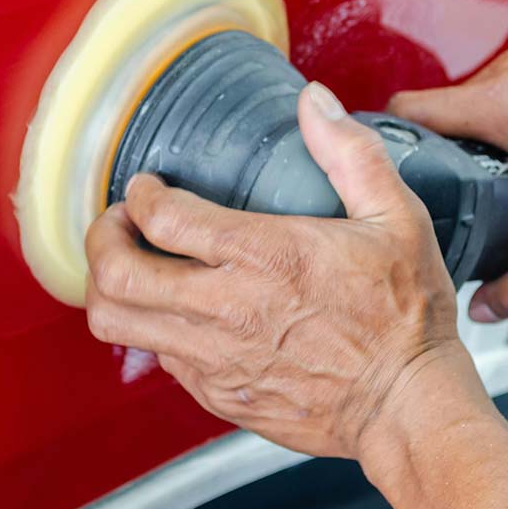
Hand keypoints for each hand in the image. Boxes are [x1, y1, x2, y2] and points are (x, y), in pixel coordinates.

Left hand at [84, 82, 463, 458]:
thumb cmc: (404, 316)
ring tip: (134, 266)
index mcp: (266, 255)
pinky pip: (157, 358)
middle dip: (101, 237)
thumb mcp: (396, 218)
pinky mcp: (219, 395)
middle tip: (120, 223)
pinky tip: (183, 313)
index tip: (147, 187)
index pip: (162, 216)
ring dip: (111, 287)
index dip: (140, 193)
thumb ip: (351, 153)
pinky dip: (153, 328)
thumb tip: (315, 102)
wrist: (406, 406)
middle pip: (115, 273)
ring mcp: (217, 359)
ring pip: (118, 323)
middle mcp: (228, 309)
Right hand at [389, 48, 507, 320]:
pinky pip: (493, 102)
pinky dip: (485, 131)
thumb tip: (484, 307)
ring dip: (456, 141)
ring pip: (464, 105)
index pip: (410, 110)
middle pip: (434, 111)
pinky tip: (503, 168)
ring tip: (462, 183)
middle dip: (423, 152)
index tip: (373, 169)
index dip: (383, 144)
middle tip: (423, 195)